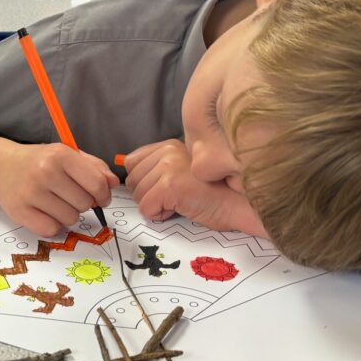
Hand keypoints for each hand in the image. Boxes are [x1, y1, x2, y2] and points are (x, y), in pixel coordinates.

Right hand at [0, 138, 118, 236]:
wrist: (1, 167)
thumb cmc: (39, 162)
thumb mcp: (66, 155)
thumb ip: (94, 167)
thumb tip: (114, 184)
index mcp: (60, 155)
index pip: (97, 184)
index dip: (104, 195)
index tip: (101, 197)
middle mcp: (45, 172)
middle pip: (85, 204)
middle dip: (84, 204)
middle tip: (71, 197)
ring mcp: (30, 193)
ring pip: (70, 219)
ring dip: (68, 215)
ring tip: (56, 203)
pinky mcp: (19, 211)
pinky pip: (51, 230)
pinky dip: (52, 225)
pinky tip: (45, 213)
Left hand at [124, 140, 265, 234]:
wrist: (237, 205)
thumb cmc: (210, 192)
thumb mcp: (181, 169)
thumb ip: (155, 165)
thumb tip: (123, 164)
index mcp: (169, 144)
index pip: (132, 162)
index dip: (144, 180)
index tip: (166, 186)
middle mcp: (168, 151)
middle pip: (132, 181)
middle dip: (149, 195)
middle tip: (177, 195)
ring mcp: (168, 167)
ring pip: (137, 197)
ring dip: (156, 206)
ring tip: (181, 200)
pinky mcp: (170, 186)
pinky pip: (146, 209)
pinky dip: (160, 216)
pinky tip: (180, 208)